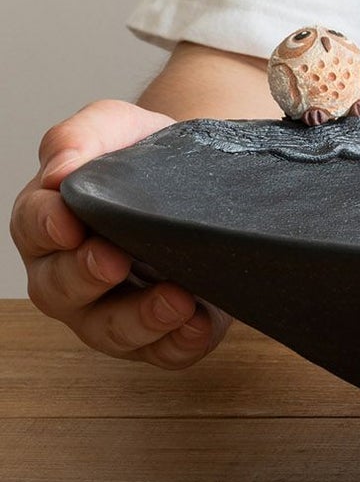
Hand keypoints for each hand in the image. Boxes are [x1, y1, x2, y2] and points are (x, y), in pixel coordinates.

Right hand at [10, 99, 231, 368]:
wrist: (204, 178)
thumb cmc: (142, 156)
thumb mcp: (113, 128)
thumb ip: (77, 139)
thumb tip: (58, 171)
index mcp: (49, 223)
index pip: (34, 226)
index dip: (47, 227)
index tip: (70, 223)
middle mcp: (69, 276)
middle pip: (59, 289)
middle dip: (85, 276)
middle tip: (114, 259)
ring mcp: (111, 310)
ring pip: (109, 331)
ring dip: (140, 319)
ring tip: (176, 299)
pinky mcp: (159, 335)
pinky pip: (162, 353)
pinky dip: (181, 343)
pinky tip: (200, 323)